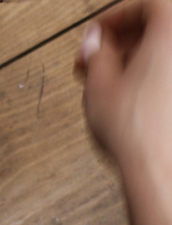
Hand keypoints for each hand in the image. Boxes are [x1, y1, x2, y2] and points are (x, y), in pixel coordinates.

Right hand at [77, 0, 171, 224]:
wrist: (163, 172)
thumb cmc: (138, 132)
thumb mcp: (98, 85)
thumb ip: (97, 53)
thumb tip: (97, 43)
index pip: (146, 6)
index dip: (114, 19)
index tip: (97, 36)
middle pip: (162, 29)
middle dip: (127, 43)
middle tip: (100, 60)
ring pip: (167, 57)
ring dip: (142, 63)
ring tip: (113, 85)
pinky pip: (171, 80)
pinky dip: (159, 82)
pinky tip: (138, 100)